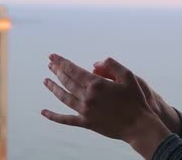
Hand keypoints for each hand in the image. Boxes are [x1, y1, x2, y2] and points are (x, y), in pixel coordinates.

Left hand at [42, 53, 169, 149]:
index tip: (52, 56)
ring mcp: (85, 111)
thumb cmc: (136, 99)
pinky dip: (53, 116)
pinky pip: (66, 119)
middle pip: (67, 82)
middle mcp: (87, 97)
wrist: (138, 125)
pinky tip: (44, 112)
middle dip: (57, 71)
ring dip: (53, 88)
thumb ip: (111, 65)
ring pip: (64, 97)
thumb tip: (94, 63)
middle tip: (50, 64)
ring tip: (46, 81)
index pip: (73, 70)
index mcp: (96, 84)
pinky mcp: (86, 123)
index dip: (62, 62)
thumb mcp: (128, 76)